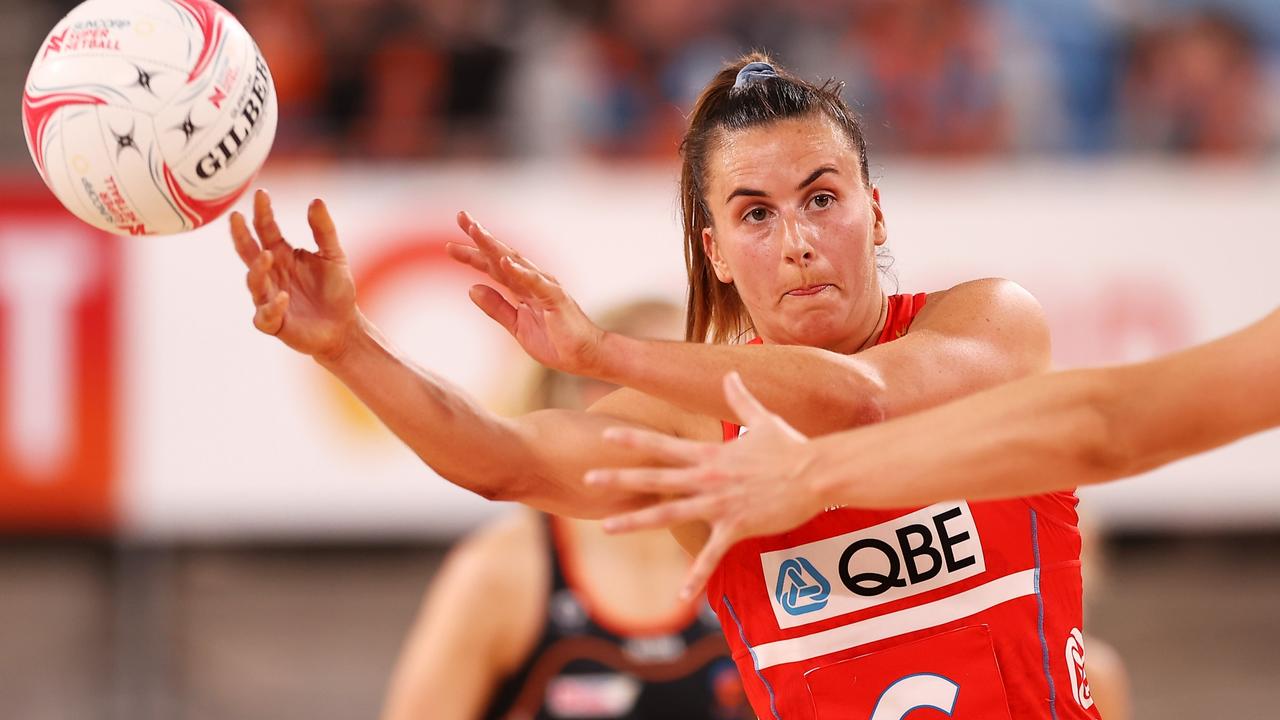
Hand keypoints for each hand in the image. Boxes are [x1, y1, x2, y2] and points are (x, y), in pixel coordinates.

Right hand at [229, 190, 360, 361]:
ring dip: (257, 269)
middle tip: (237, 217)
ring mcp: (268, 298)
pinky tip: (283, 296)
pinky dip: (272, 306)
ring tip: (267, 255)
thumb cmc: (335, 290)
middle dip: (240, 235)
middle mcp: (270, 274)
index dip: (262, 212)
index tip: (261, 194)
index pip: (266, 229)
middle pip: (248, 252)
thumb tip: (316, 200)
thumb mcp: (333, 255)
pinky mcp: (273, 323)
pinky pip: (265, 315)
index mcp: (281, 254)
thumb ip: (324, 230)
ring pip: (253, 282)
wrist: (344, 326)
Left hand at [446, 211, 606, 375]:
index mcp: (522, 288)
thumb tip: (471, 288)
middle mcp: (532, 281)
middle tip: (461, 216)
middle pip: (501, 255)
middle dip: (480, 237)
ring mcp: (545, 287)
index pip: (493, 267)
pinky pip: (536, 283)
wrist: (585, 357)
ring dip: (495, 246)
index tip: (449, 246)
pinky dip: (520, 271)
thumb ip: (496, 307)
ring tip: (476, 231)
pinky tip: (505, 262)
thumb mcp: (516, 326)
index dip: (471, 255)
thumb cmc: (556, 342)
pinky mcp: (556, 298)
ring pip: (516, 262)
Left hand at [585, 372, 823, 598]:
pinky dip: (696, 576)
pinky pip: (711, 555)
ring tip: (607, 528)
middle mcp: (707, 478)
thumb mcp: (764, 418)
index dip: (633, 440)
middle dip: (619, 478)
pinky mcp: (735, 527)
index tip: (605, 435)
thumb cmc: (791, 447)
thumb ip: (740, 398)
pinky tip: (682, 595)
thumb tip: (732, 371)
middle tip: (587, 477)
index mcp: (710, 455)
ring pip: (669, 514)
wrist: (816, 473)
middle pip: (655, 477)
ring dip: (636, 521)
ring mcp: (719, 503)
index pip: (663, 445)